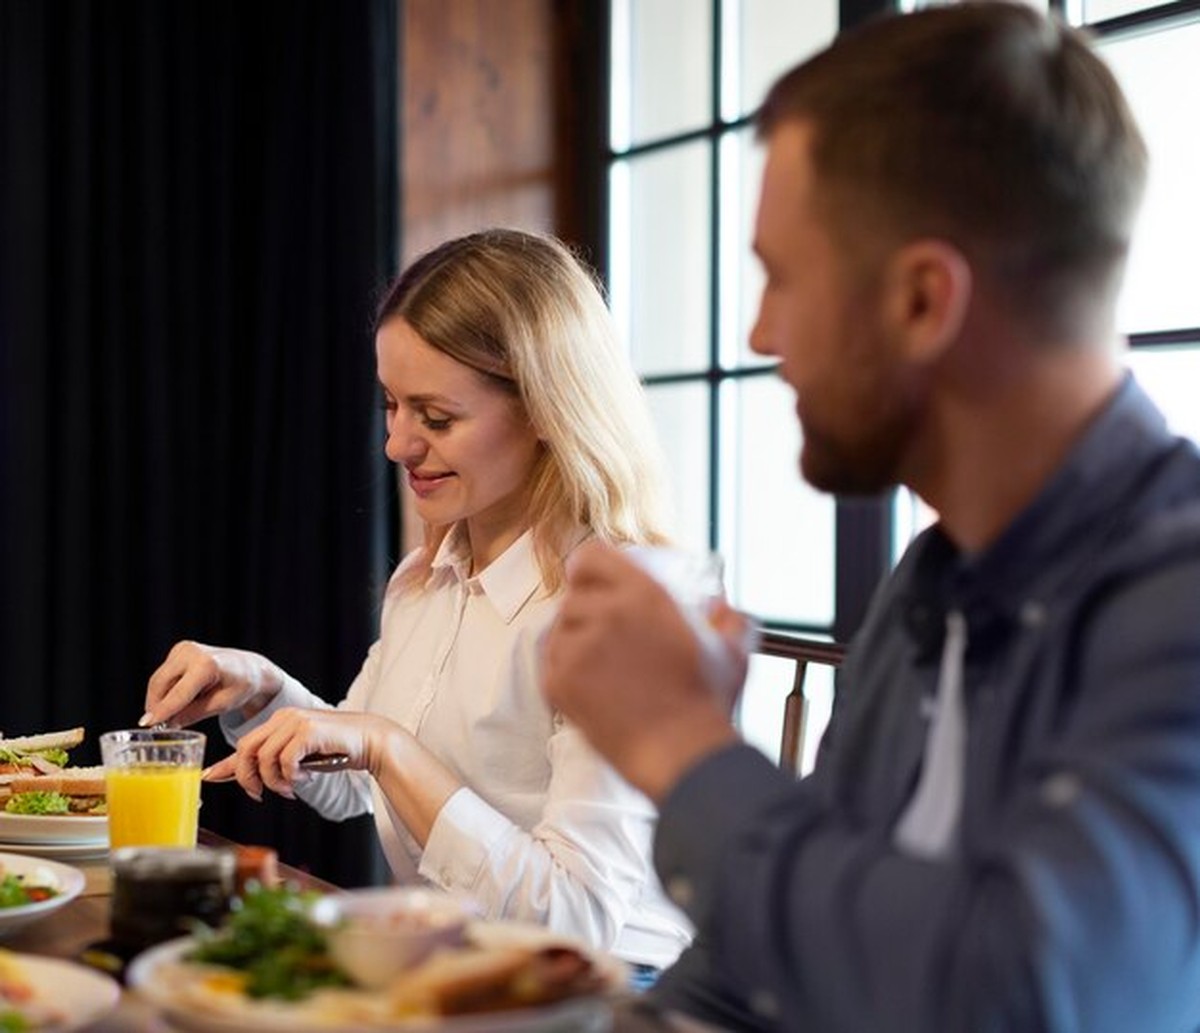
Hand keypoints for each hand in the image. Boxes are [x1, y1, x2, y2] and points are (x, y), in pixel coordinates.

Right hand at [143, 641, 284, 727]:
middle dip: (156, 706)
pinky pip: (164, 675)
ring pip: (158, 680)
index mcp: (207, 665)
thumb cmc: (240, 686)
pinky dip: (165, 690)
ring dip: (159, 699)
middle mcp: (192, 651)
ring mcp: (183, 648)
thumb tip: (168, 724)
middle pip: (161, 684)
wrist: (248, 667)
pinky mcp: (179, 650)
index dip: (163, 710)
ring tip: (169, 716)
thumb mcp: (222, 705)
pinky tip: (177, 701)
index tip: (147, 725)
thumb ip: (194, 714)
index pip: (178, 693)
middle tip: (156, 727)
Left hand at [202, 706, 395, 801]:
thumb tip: (245, 781)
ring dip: (274, 781)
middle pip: (246, 749)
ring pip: (264, 758)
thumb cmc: (336, 750)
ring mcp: (296, 722)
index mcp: (279, 722)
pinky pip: (285, 759)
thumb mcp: (299, 760)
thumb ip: (273, 766)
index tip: (208, 778)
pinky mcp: (309, 731)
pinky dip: (290, 775)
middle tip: (259, 795)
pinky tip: (304, 777)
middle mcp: (284, 718)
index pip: (244, 744)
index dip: (225, 765)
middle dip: (247, 778)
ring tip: (290, 788)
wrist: (371, 741)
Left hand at [542, 542, 749, 801]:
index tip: (595, 582)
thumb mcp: (728, 649)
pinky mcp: (559, 681)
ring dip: (575, 640)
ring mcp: (577, 647)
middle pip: (574, 596)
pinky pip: (550, 661)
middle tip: (607, 637)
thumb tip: (719, 607)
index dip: (591, 568)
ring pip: (559, 628)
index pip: (591, 556)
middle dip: (588, 612)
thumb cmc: (706, 703)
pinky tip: (592, 686)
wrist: (680, 754)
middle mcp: (605, 612)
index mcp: (642, 594)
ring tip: (603, 667)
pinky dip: (565, 670)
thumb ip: (726, 619)